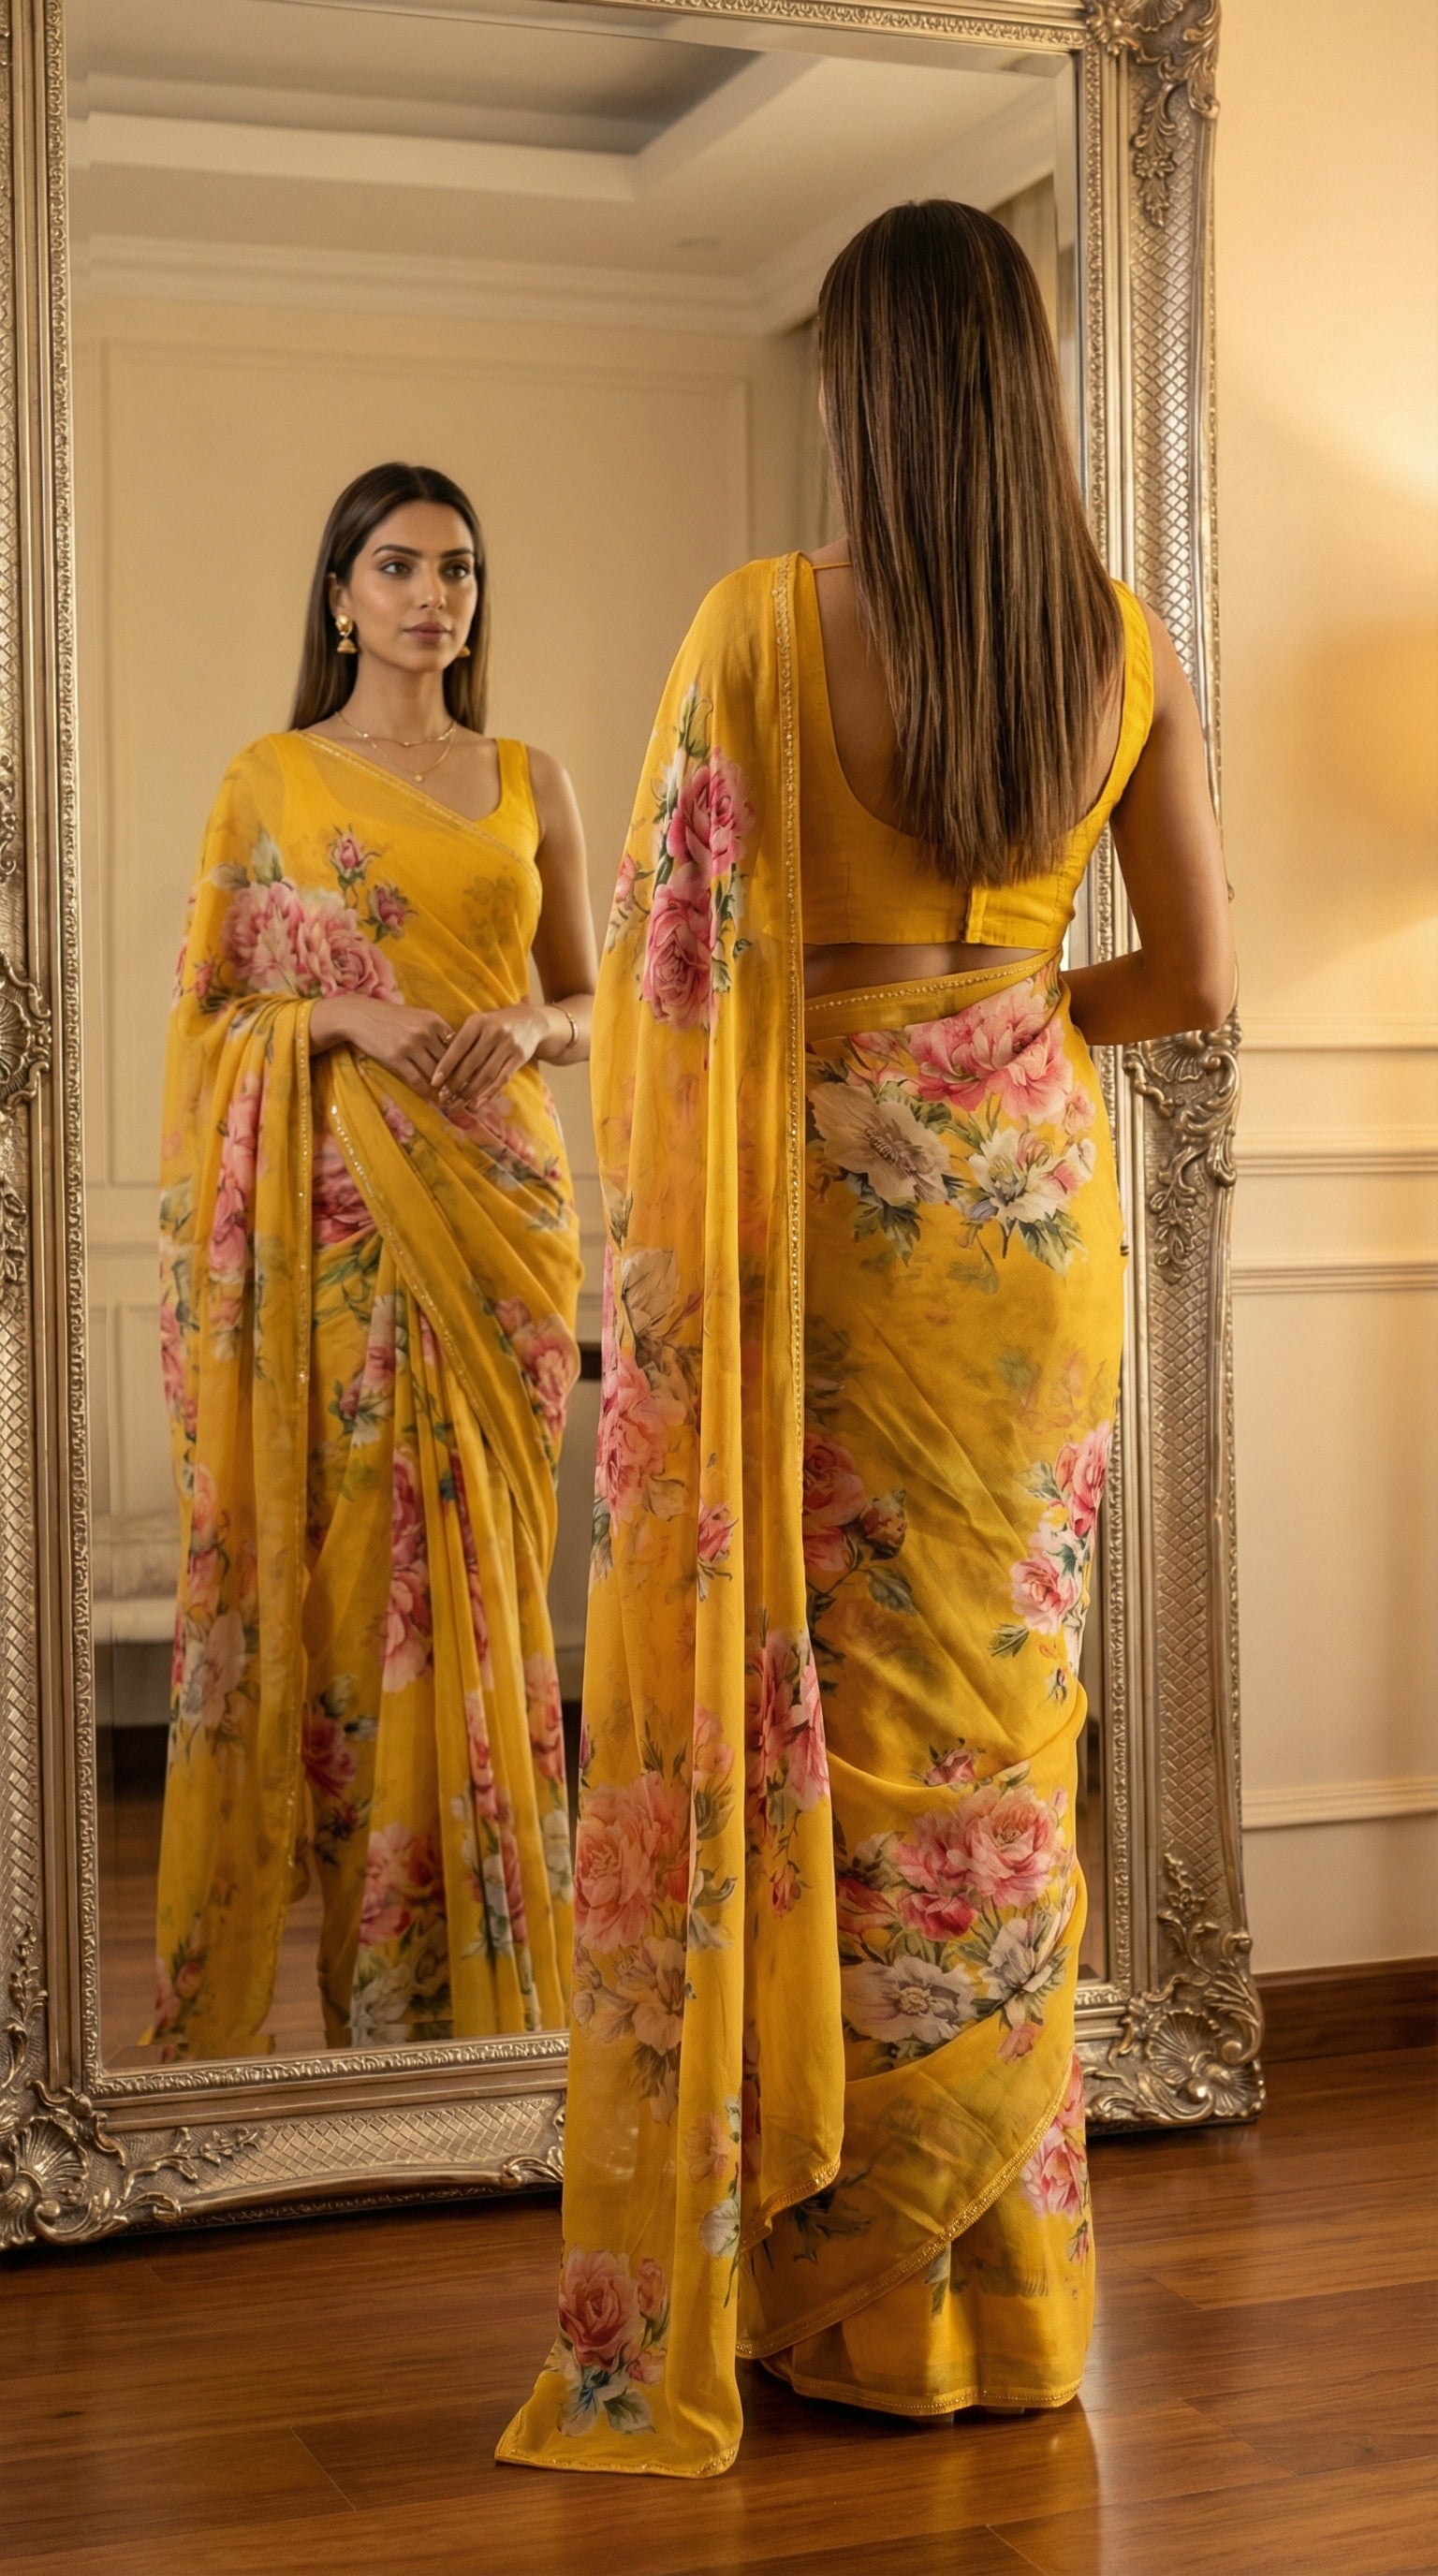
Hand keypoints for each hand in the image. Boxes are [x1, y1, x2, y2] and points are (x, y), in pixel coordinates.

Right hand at [311, 995, 453, 1087]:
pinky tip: (428, 1098)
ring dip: (442, 1089)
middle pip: (449, 1062)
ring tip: (446, 1098)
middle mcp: (425, 1032)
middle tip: (462, 1093)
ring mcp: (410, 1045)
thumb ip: (437, 1031)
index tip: (469, 1077)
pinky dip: (425, 1092)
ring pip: (435, 1074)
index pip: (458, 1046)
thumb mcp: (418, 1017)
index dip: (465, 1064)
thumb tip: (457, 1052)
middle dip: (457, 1080)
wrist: (360, 1016)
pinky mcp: (396, 1057)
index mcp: (434, 1021)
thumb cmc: (391, 1018)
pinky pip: (417, 1080)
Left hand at [431, 1003, 550, 1108]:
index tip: (434, 1082)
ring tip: (456, 1104)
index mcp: (478, 1021)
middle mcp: (494, 1032)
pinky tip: (477, 1104)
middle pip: (471, 1064)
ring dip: (470, 1092)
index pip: (458, 1047)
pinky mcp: (520, 1057)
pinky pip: (502, 1079)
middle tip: (443, 1098)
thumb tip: (440, 1069)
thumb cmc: (495, 1025)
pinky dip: (489, 1093)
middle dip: (455, 1083)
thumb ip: (461, 1041)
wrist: (531, 1021)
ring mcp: (508, 1045)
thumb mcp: (478, 1024)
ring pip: (486, 1074)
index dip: (445, 1066)